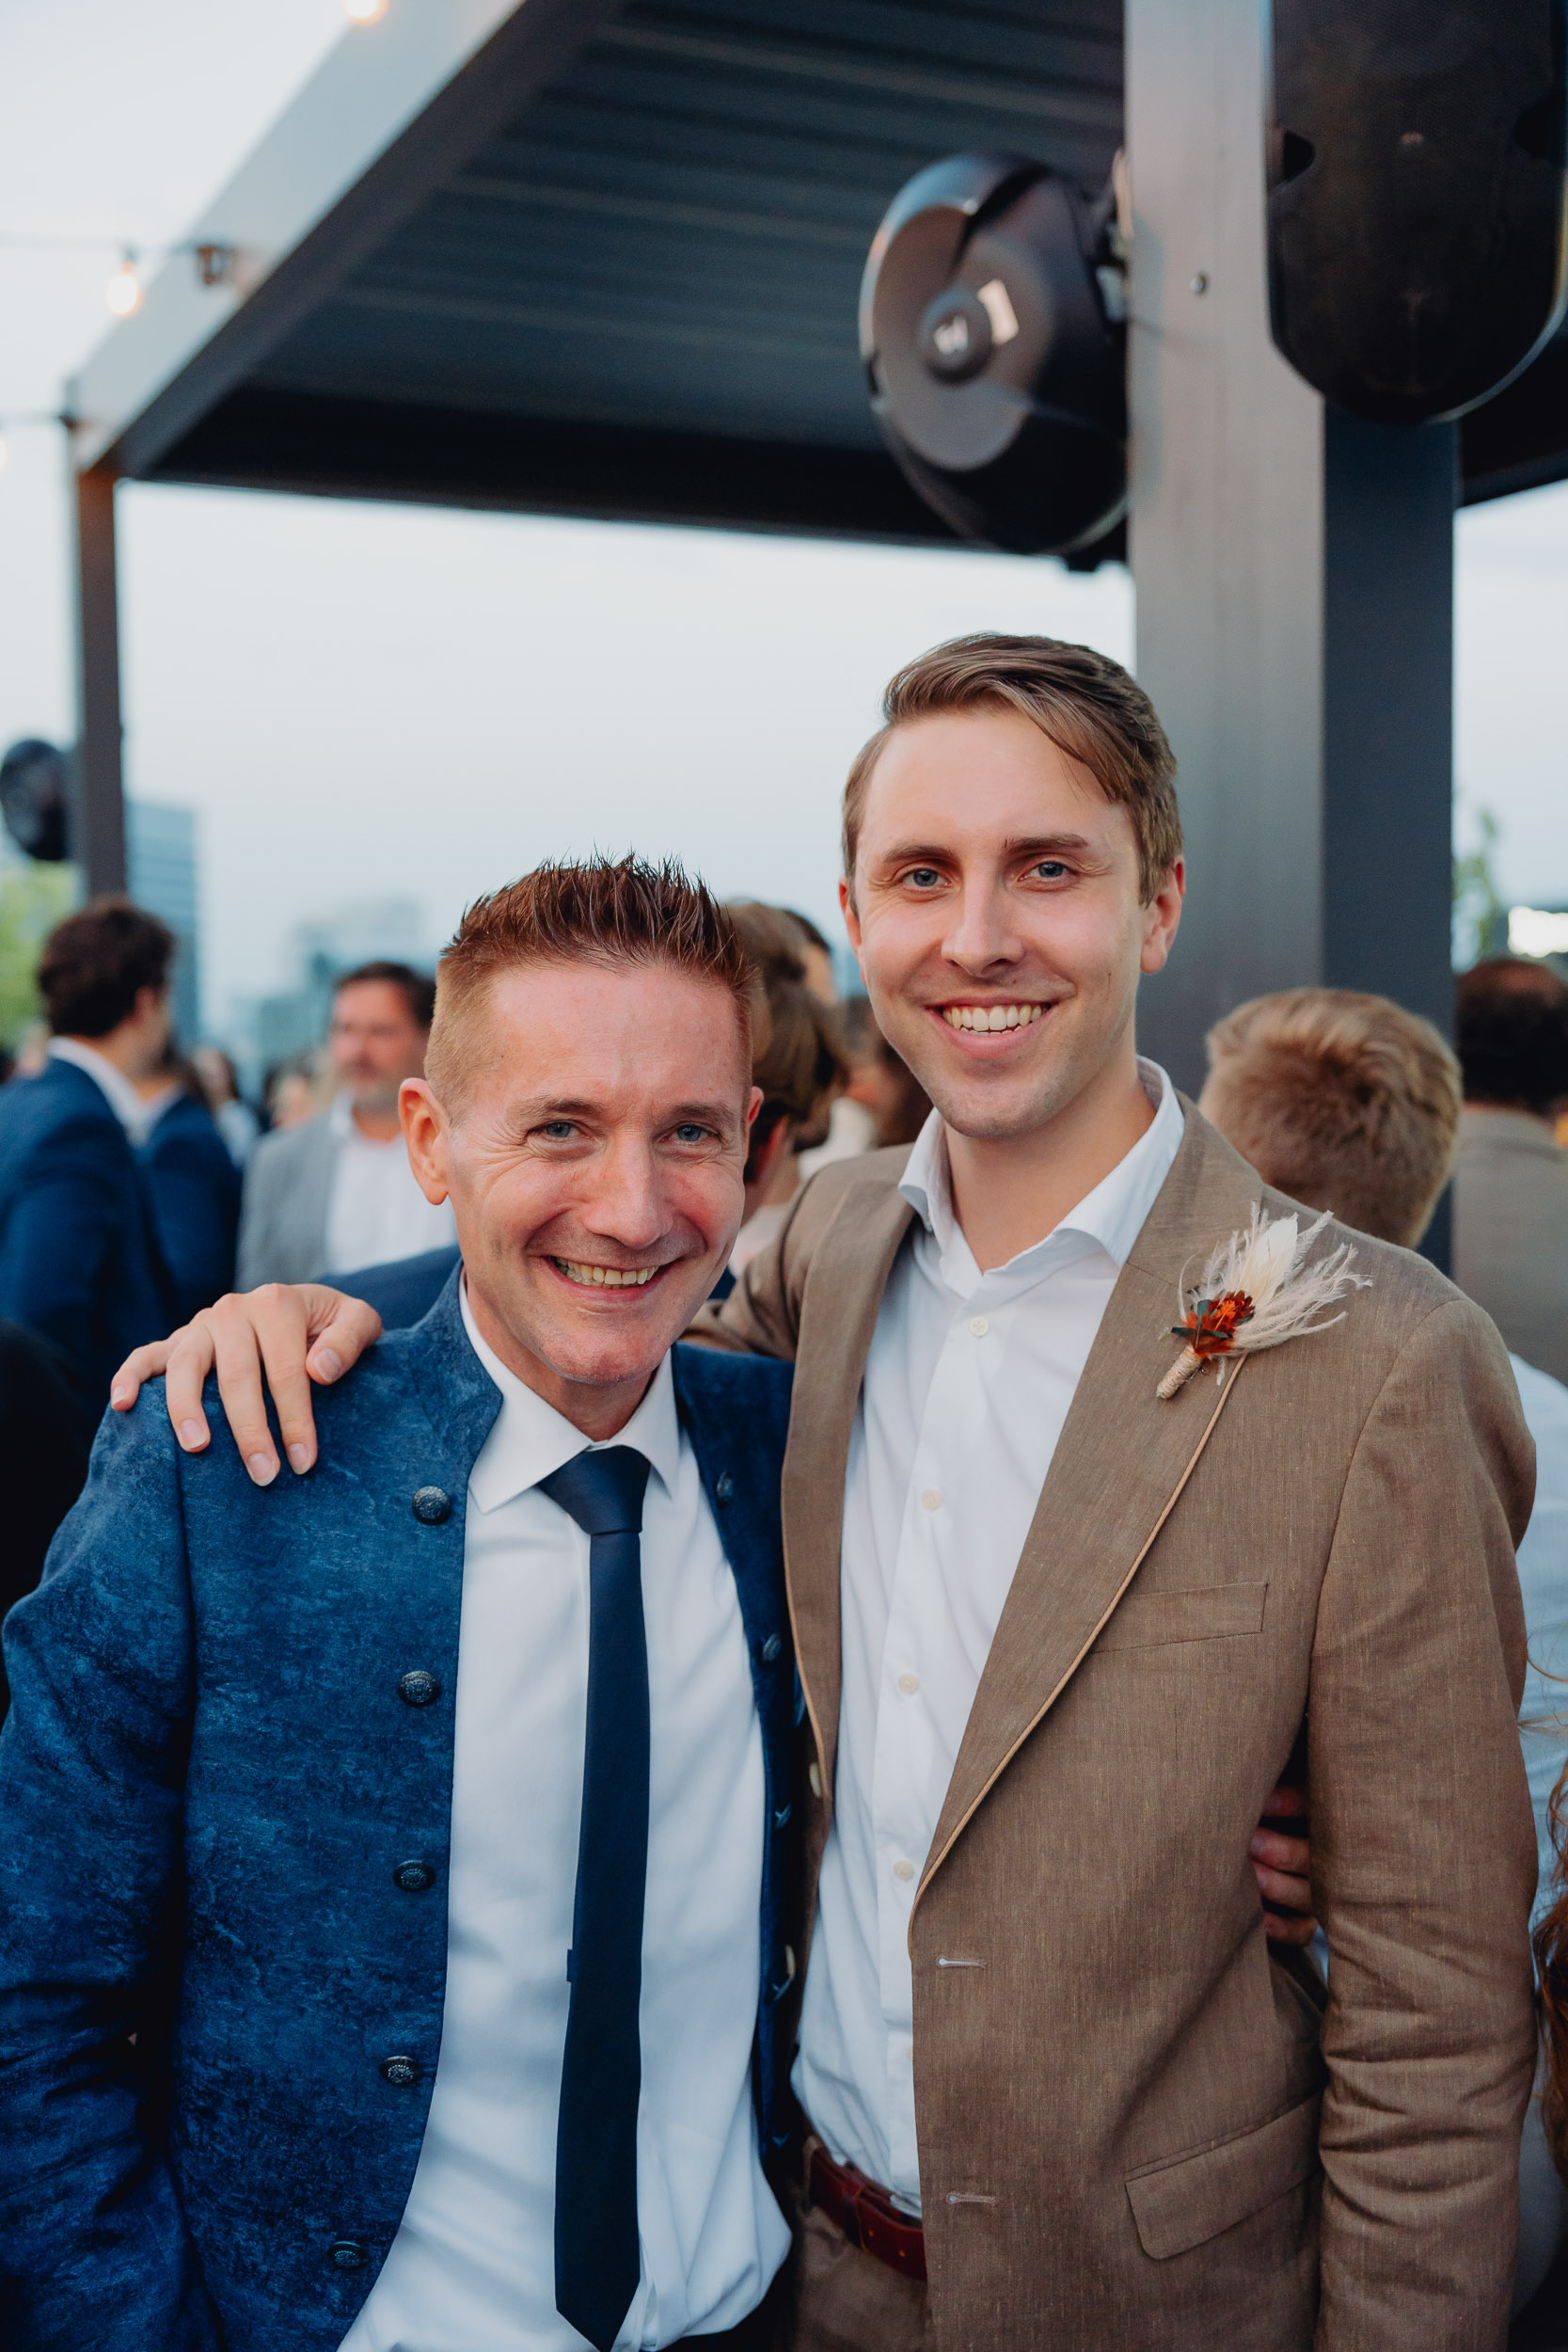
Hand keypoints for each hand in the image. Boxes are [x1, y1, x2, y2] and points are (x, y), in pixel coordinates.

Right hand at [109, 1285, 382, 1483]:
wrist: (306, 1310)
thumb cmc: (333, 1329)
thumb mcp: (359, 1322)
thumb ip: (349, 1340)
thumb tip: (320, 1370)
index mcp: (277, 1304)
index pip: (286, 1370)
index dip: (295, 1419)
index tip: (302, 1462)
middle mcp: (233, 1310)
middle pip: (236, 1376)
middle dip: (250, 1431)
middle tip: (263, 1476)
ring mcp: (201, 1326)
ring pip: (185, 1367)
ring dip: (187, 1409)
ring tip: (197, 1448)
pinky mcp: (178, 1340)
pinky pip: (145, 1356)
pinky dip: (128, 1377)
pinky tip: (121, 1404)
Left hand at [1251, 1783, 1315, 1946]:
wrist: (1250, 1852)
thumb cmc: (1253, 1806)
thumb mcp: (1268, 1786)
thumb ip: (1263, 1778)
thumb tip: (1235, 1762)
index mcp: (1321, 1814)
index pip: (1315, 1807)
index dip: (1288, 1803)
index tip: (1257, 1799)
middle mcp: (1326, 1857)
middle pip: (1315, 1857)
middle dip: (1280, 1849)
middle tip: (1249, 1840)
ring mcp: (1318, 1892)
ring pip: (1308, 1895)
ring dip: (1276, 1885)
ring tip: (1248, 1873)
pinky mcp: (1304, 1921)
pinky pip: (1300, 1932)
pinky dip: (1281, 1928)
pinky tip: (1259, 1919)